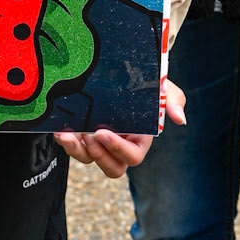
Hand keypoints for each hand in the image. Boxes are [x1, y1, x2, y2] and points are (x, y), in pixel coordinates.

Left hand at [56, 80, 184, 180]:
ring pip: (88, 160)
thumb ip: (173, 101)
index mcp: (140, 140)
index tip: (103, 132)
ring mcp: (100, 142)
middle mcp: (119, 146)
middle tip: (88, 137)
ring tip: (66, 136)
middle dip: (98, 156)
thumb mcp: (163, 88)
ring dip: (76, 152)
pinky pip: (74, 147)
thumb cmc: (148, 84)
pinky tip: (59, 131)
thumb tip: (180, 119)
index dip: (118, 149)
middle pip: (111, 168)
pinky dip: (65, 142)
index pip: (132, 156)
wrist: (124, 71)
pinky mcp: (83, 135)